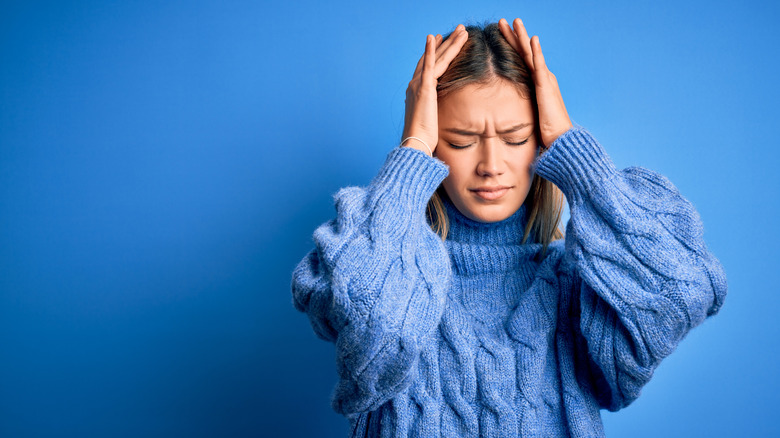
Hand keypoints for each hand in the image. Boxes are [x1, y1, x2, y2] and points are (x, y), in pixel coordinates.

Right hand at [402, 25, 468, 155]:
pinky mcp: (423, 88)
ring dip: (449, 43)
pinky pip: (429, 65)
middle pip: (433, 58)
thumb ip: (437, 113)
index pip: (429, 68)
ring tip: (461, 30)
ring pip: (437, 58)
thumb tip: (443, 118)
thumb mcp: (433, 122)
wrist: (416, 144)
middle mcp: (415, 85)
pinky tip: (434, 37)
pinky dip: (431, 50)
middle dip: (446, 43)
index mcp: (418, 93)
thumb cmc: (425, 140)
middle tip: (458, 30)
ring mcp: (418, 85)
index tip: (443, 41)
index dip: (436, 53)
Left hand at [498, 18, 571, 148]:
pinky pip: (540, 66)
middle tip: (502, 21)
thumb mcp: (528, 114)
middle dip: (514, 35)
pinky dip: (536, 52)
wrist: (560, 139)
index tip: (500, 34)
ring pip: (531, 54)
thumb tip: (502, 111)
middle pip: (525, 52)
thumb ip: (519, 107)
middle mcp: (542, 77)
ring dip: (523, 37)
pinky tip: (532, 40)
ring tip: (515, 22)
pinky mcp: (546, 87)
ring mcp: (545, 80)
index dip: (511, 46)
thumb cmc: (545, 131)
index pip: (521, 60)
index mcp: (537, 83)